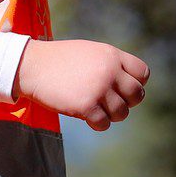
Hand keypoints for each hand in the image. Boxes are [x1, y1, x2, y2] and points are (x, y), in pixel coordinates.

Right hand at [14, 38, 148, 130]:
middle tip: (113, 103)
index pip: (143, 73)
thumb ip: (110, 64)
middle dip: (128, 102)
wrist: (33, 66)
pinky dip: (99, 124)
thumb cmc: (60, 60)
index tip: (123, 89)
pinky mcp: (86, 106)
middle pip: (137, 94)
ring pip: (122, 112)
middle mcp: (109, 70)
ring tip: (99, 111)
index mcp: (112, 55)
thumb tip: (130, 83)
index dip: (137, 84)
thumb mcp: (90, 52)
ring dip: (112, 116)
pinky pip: (104, 123)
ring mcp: (99, 88)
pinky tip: (88, 118)